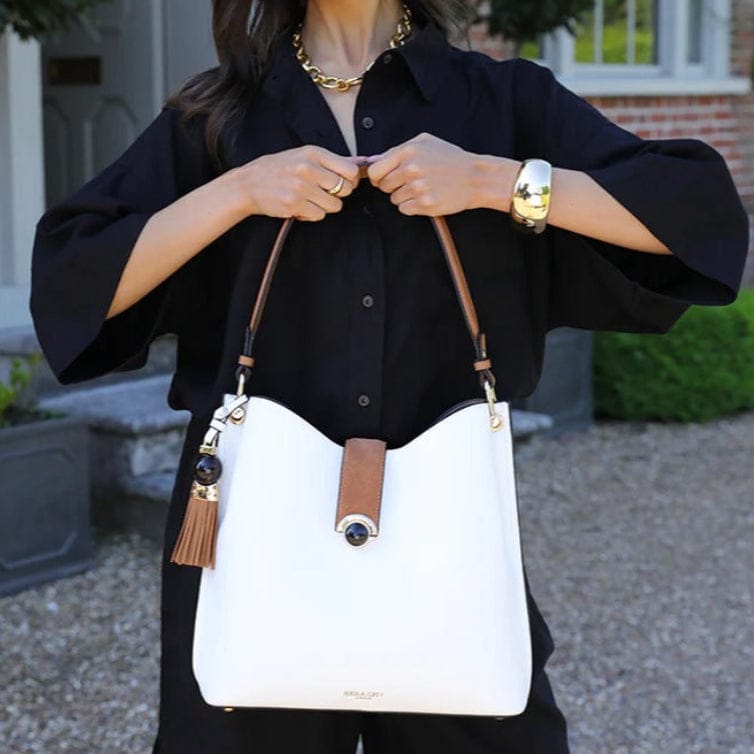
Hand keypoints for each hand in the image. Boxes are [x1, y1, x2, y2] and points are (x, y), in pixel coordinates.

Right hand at [231, 146, 360, 221]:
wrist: (248, 184)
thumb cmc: (278, 169)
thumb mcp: (303, 156)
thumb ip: (331, 161)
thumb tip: (361, 163)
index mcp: (313, 153)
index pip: (350, 170)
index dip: (350, 180)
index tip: (342, 183)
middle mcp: (308, 168)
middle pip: (344, 189)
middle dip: (337, 194)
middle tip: (322, 192)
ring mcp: (301, 187)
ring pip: (334, 205)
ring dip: (324, 206)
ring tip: (309, 199)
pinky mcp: (294, 205)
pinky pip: (319, 215)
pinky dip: (312, 215)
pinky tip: (300, 207)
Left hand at [366, 133, 480, 215]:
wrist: (474, 178)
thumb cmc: (450, 159)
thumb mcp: (425, 143)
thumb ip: (396, 150)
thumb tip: (371, 161)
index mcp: (408, 152)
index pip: (374, 171)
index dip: (377, 177)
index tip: (384, 178)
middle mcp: (411, 169)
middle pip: (383, 186)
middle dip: (392, 186)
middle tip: (409, 182)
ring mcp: (418, 188)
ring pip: (394, 199)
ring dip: (403, 196)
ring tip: (421, 188)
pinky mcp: (425, 204)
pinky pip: (404, 209)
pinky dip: (412, 206)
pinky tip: (425, 197)